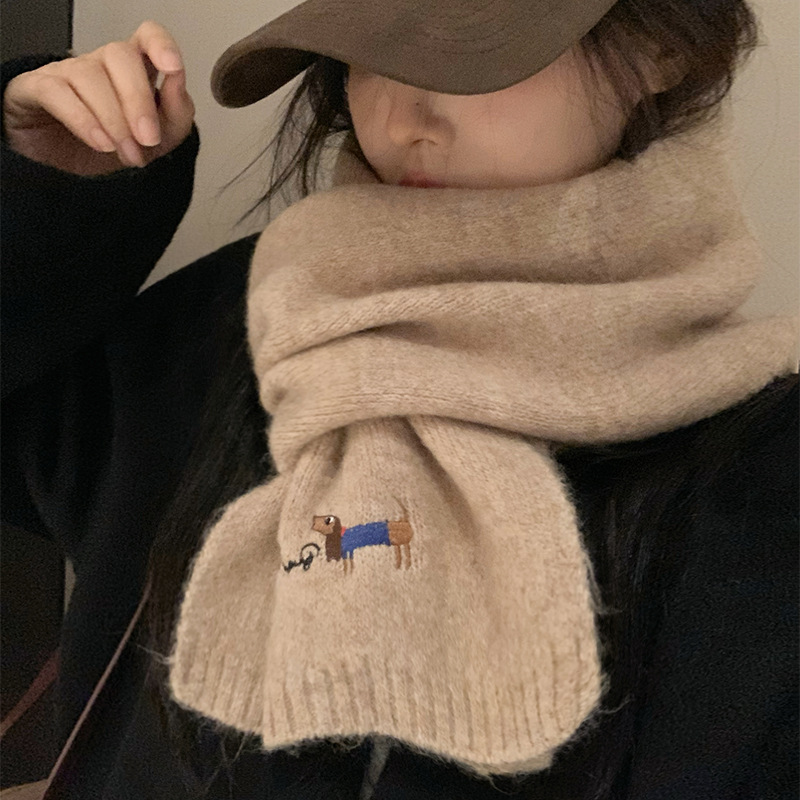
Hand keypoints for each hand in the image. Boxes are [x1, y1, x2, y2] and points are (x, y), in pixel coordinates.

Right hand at [3, 20, 195, 174]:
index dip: (160, 45)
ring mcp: (66, 73)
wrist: (67, 178)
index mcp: (133, 71)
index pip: (147, 37)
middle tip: (147, 139)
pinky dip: (83, 120)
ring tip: (126, 153)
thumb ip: (176, 115)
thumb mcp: (156, 142)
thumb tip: (178, 85)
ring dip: (114, 120)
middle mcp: (100, 65)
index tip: (173, 68)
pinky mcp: (35, 89)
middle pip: (120, 55)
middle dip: (139, 101)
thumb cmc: (111, 153)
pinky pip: (57, 92)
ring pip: (90, 75)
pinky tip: (100, 143)